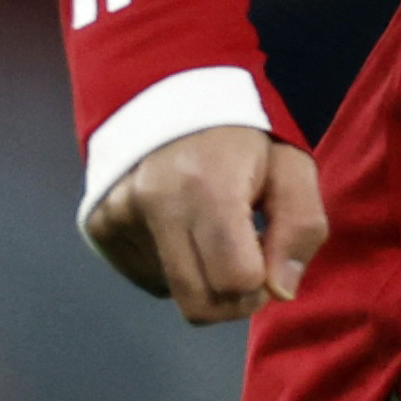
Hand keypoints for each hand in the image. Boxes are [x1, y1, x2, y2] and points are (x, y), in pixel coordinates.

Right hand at [88, 125, 325, 323]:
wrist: (166, 95)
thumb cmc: (238, 137)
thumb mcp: (290, 167)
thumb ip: (301, 228)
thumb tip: (281, 292)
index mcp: (208, 187)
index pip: (236, 281)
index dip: (262, 283)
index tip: (267, 255)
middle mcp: (154, 204)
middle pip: (198, 304)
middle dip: (232, 298)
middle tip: (245, 261)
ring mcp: (119, 216)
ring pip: (172, 294)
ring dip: (201, 276)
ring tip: (208, 227)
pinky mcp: (99, 226)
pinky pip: (147, 277)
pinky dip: (171, 265)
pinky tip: (180, 225)